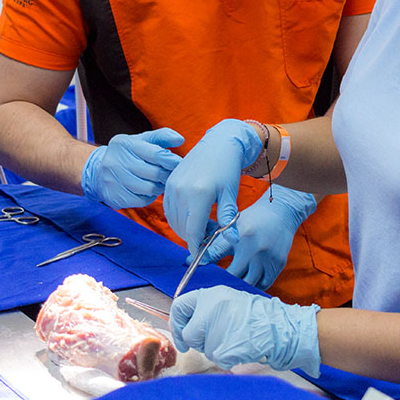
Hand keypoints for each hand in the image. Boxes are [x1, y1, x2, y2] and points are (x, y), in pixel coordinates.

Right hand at [80, 128, 183, 208]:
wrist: (98, 171)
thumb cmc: (128, 154)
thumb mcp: (142, 140)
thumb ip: (161, 137)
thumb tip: (180, 139)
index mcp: (125, 143)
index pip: (156, 153)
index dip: (171, 160)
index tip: (179, 163)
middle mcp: (116, 160)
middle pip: (154, 173)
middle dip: (167, 175)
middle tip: (172, 176)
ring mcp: (112, 179)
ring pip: (148, 188)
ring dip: (159, 187)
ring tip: (161, 183)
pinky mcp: (113, 196)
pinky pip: (141, 200)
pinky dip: (149, 197)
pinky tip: (149, 191)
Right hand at [163, 119, 262, 250]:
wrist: (218, 143)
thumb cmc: (227, 168)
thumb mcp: (230, 194)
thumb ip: (228, 218)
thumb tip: (231, 240)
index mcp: (199, 194)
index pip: (193, 231)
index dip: (197, 247)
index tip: (203, 256)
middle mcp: (181, 190)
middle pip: (182, 228)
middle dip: (194, 238)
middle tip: (211, 235)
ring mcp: (171, 186)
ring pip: (173, 220)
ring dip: (186, 229)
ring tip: (205, 224)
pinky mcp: (168, 183)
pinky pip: (169, 209)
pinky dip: (178, 217)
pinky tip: (193, 215)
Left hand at [170, 286, 320, 376]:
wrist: (278, 326)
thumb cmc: (255, 315)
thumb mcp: (228, 300)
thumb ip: (206, 308)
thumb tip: (186, 323)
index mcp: (210, 295)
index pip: (179, 306)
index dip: (177, 323)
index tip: (182, 335)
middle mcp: (209, 310)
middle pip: (189, 334)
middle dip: (198, 341)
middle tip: (216, 340)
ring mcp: (216, 329)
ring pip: (203, 349)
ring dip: (215, 349)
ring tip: (235, 338)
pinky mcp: (223, 348)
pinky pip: (217, 358)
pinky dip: (227, 358)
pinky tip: (240, 348)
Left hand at [194, 185, 316, 289]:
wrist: (282, 212)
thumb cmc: (253, 219)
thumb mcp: (233, 227)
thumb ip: (215, 245)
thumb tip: (192, 261)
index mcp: (241, 236)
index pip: (217, 256)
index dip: (207, 269)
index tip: (199, 276)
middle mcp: (256, 248)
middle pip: (234, 276)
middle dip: (222, 281)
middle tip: (214, 285)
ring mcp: (269, 258)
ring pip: (249, 283)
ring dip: (239, 287)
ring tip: (229, 287)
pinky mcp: (278, 264)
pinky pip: (264, 284)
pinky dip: (254, 286)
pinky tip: (246, 284)